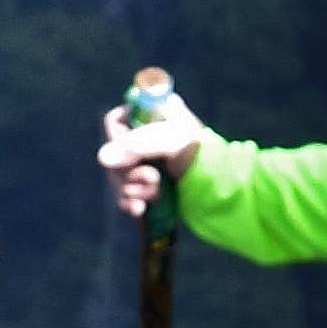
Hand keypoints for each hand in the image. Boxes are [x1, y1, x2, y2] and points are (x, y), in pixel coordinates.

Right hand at [98, 73, 203, 220]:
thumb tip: (103, 158)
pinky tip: (140, 210)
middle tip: (153, 178)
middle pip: (113, 154)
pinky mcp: (149, 187)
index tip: (132, 152)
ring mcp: (147, 163)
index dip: (117, 139)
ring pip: (118, 177)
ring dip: (133, 188)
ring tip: (157, 193)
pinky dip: (130, 203)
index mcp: (152, 116)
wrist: (223, 190)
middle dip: (128, 172)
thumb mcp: (170, 143)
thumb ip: (136, 146)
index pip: (116, 121)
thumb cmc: (201, 157)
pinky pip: (125, 195)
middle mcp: (146, 138)